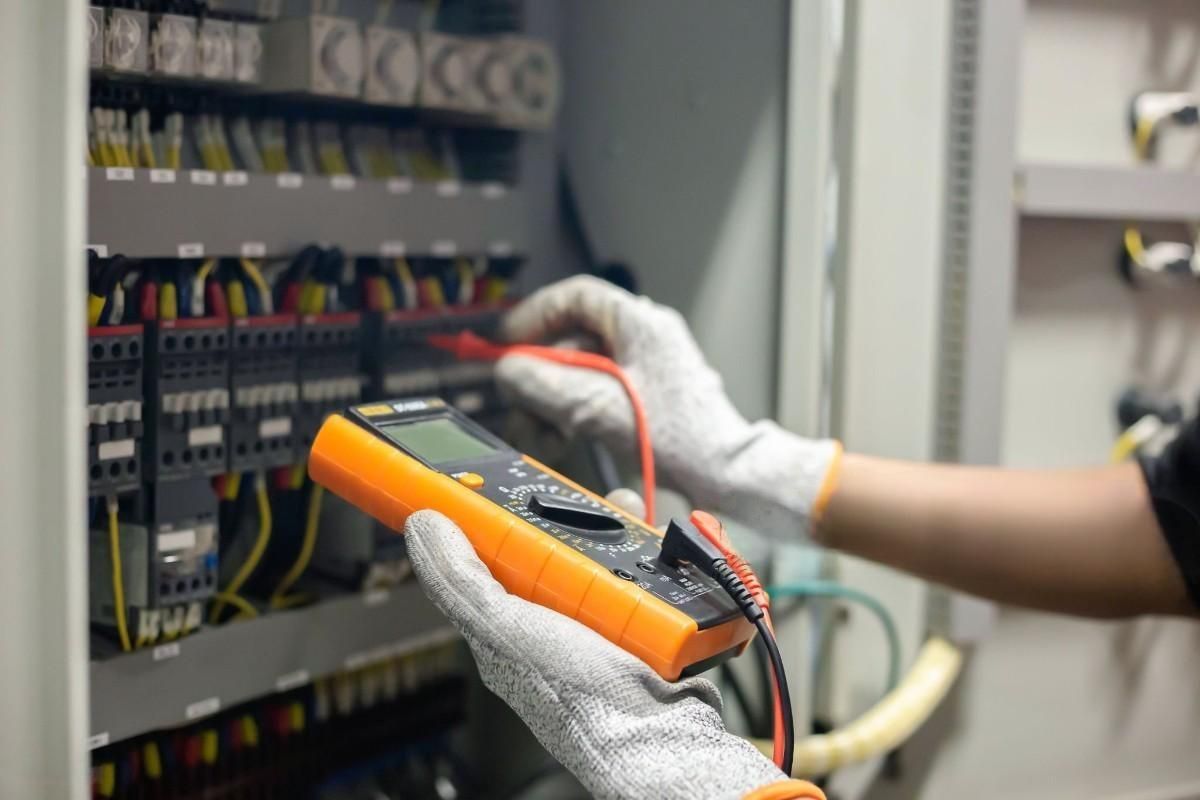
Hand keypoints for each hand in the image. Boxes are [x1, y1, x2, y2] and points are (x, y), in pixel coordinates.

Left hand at [404, 509, 809, 799]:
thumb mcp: (509, 630)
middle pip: (544, 548)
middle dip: (564, 515)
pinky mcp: (637, 627)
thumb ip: (463, 580)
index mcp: (502, 628)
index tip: (483, 478)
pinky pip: (639, 576)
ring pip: (597, 557)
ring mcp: (593, 627)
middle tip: (578, 497)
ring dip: (616, 530)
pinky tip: (660, 548)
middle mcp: (544, 627)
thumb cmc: (586, 702)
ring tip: (629, 517)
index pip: (479, 558)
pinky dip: (652, 555)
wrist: (666, 740)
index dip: (482, 517)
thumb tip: (423, 528)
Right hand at [498, 275, 840, 535]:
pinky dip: (577, 409)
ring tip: (550, 431)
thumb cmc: (677, 437)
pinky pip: (598, 389)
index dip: (533, 315)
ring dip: (555, 399)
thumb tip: (507, 370)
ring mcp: (648, 365)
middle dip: (541, 373)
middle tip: (523, 400)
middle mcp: (644, 336)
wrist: (722, 471)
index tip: (507, 341)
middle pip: (572, 338)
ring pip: (581, 368)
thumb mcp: (594, 406)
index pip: (574, 296)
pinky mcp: (648, 394)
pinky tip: (569, 435)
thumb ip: (542, 383)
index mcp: (638, 322)